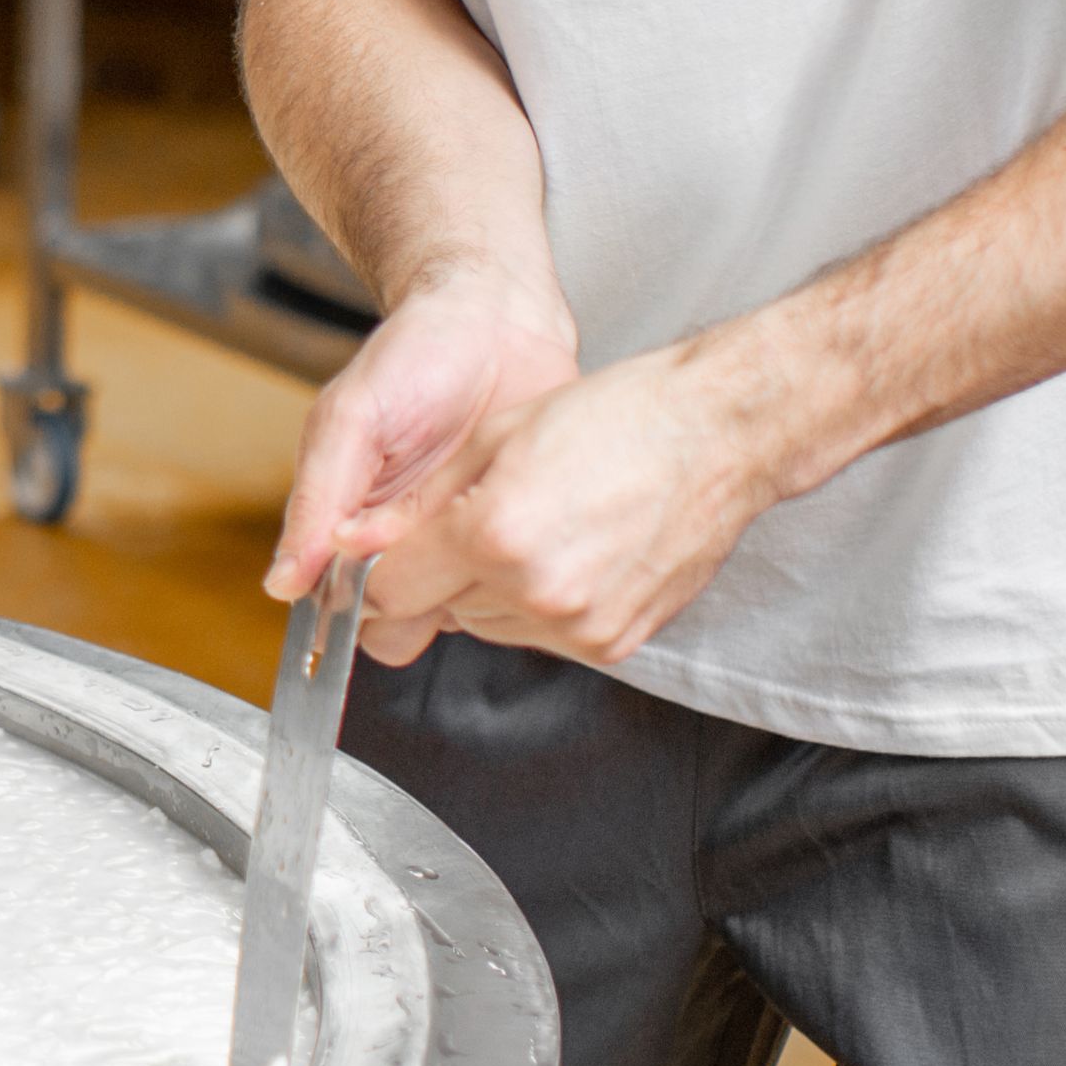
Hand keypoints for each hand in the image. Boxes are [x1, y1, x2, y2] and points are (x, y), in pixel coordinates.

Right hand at [270, 260, 578, 612]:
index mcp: (347, 527)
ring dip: (476, 586)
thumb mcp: (351, 420)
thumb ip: (316, 500)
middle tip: (443, 546)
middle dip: (423, 603)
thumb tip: (281, 583)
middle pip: (402, 624)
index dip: (361, 612)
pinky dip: (522, 567)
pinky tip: (526, 521)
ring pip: (460, 613)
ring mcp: (462, 542)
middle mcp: (404, 545)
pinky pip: (515, 583)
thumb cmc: (415, 356)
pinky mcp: (513, 534)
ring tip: (486, 521)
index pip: (343, 611)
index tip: (387, 585)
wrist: (500, 318)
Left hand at [362, 339, 800, 665]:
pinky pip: (538, 635)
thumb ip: (414, 507)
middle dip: (441, 570)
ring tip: (539, 524)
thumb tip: (348, 545)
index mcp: (494, 535)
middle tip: (486, 513)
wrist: (717, 438)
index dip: (381, 565)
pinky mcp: (612, 645)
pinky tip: (572, 549)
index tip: (390, 545)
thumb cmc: (614, 420)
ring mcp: (579, 627)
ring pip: (485, 624)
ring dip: (490, 588)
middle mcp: (535, 593)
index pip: (388, 590)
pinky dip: (538, 603)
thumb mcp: (493, 440)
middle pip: (437, 609)